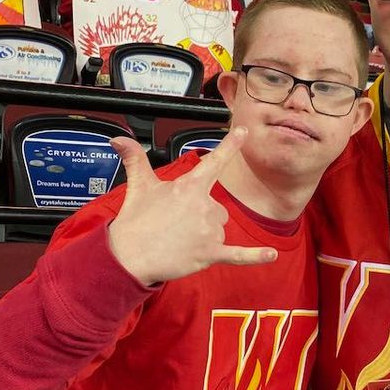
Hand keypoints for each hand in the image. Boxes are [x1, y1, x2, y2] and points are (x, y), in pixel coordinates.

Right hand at [106, 130, 276, 286]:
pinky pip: (238, 255)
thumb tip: (118, 139)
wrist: (129, 256)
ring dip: (206, 234)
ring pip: (219, 228)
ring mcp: (209, 230)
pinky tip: (271, 255)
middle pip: (217, 207)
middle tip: (175, 224)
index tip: (244, 132)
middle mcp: (204, 206)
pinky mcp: (210, 253)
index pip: (214, 161)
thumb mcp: (138, 186)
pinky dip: (255, 257)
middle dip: (201, 216)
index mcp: (190, 186)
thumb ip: (134, 159)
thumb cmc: (135, 222)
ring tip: (180, 239)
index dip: (230, 145)